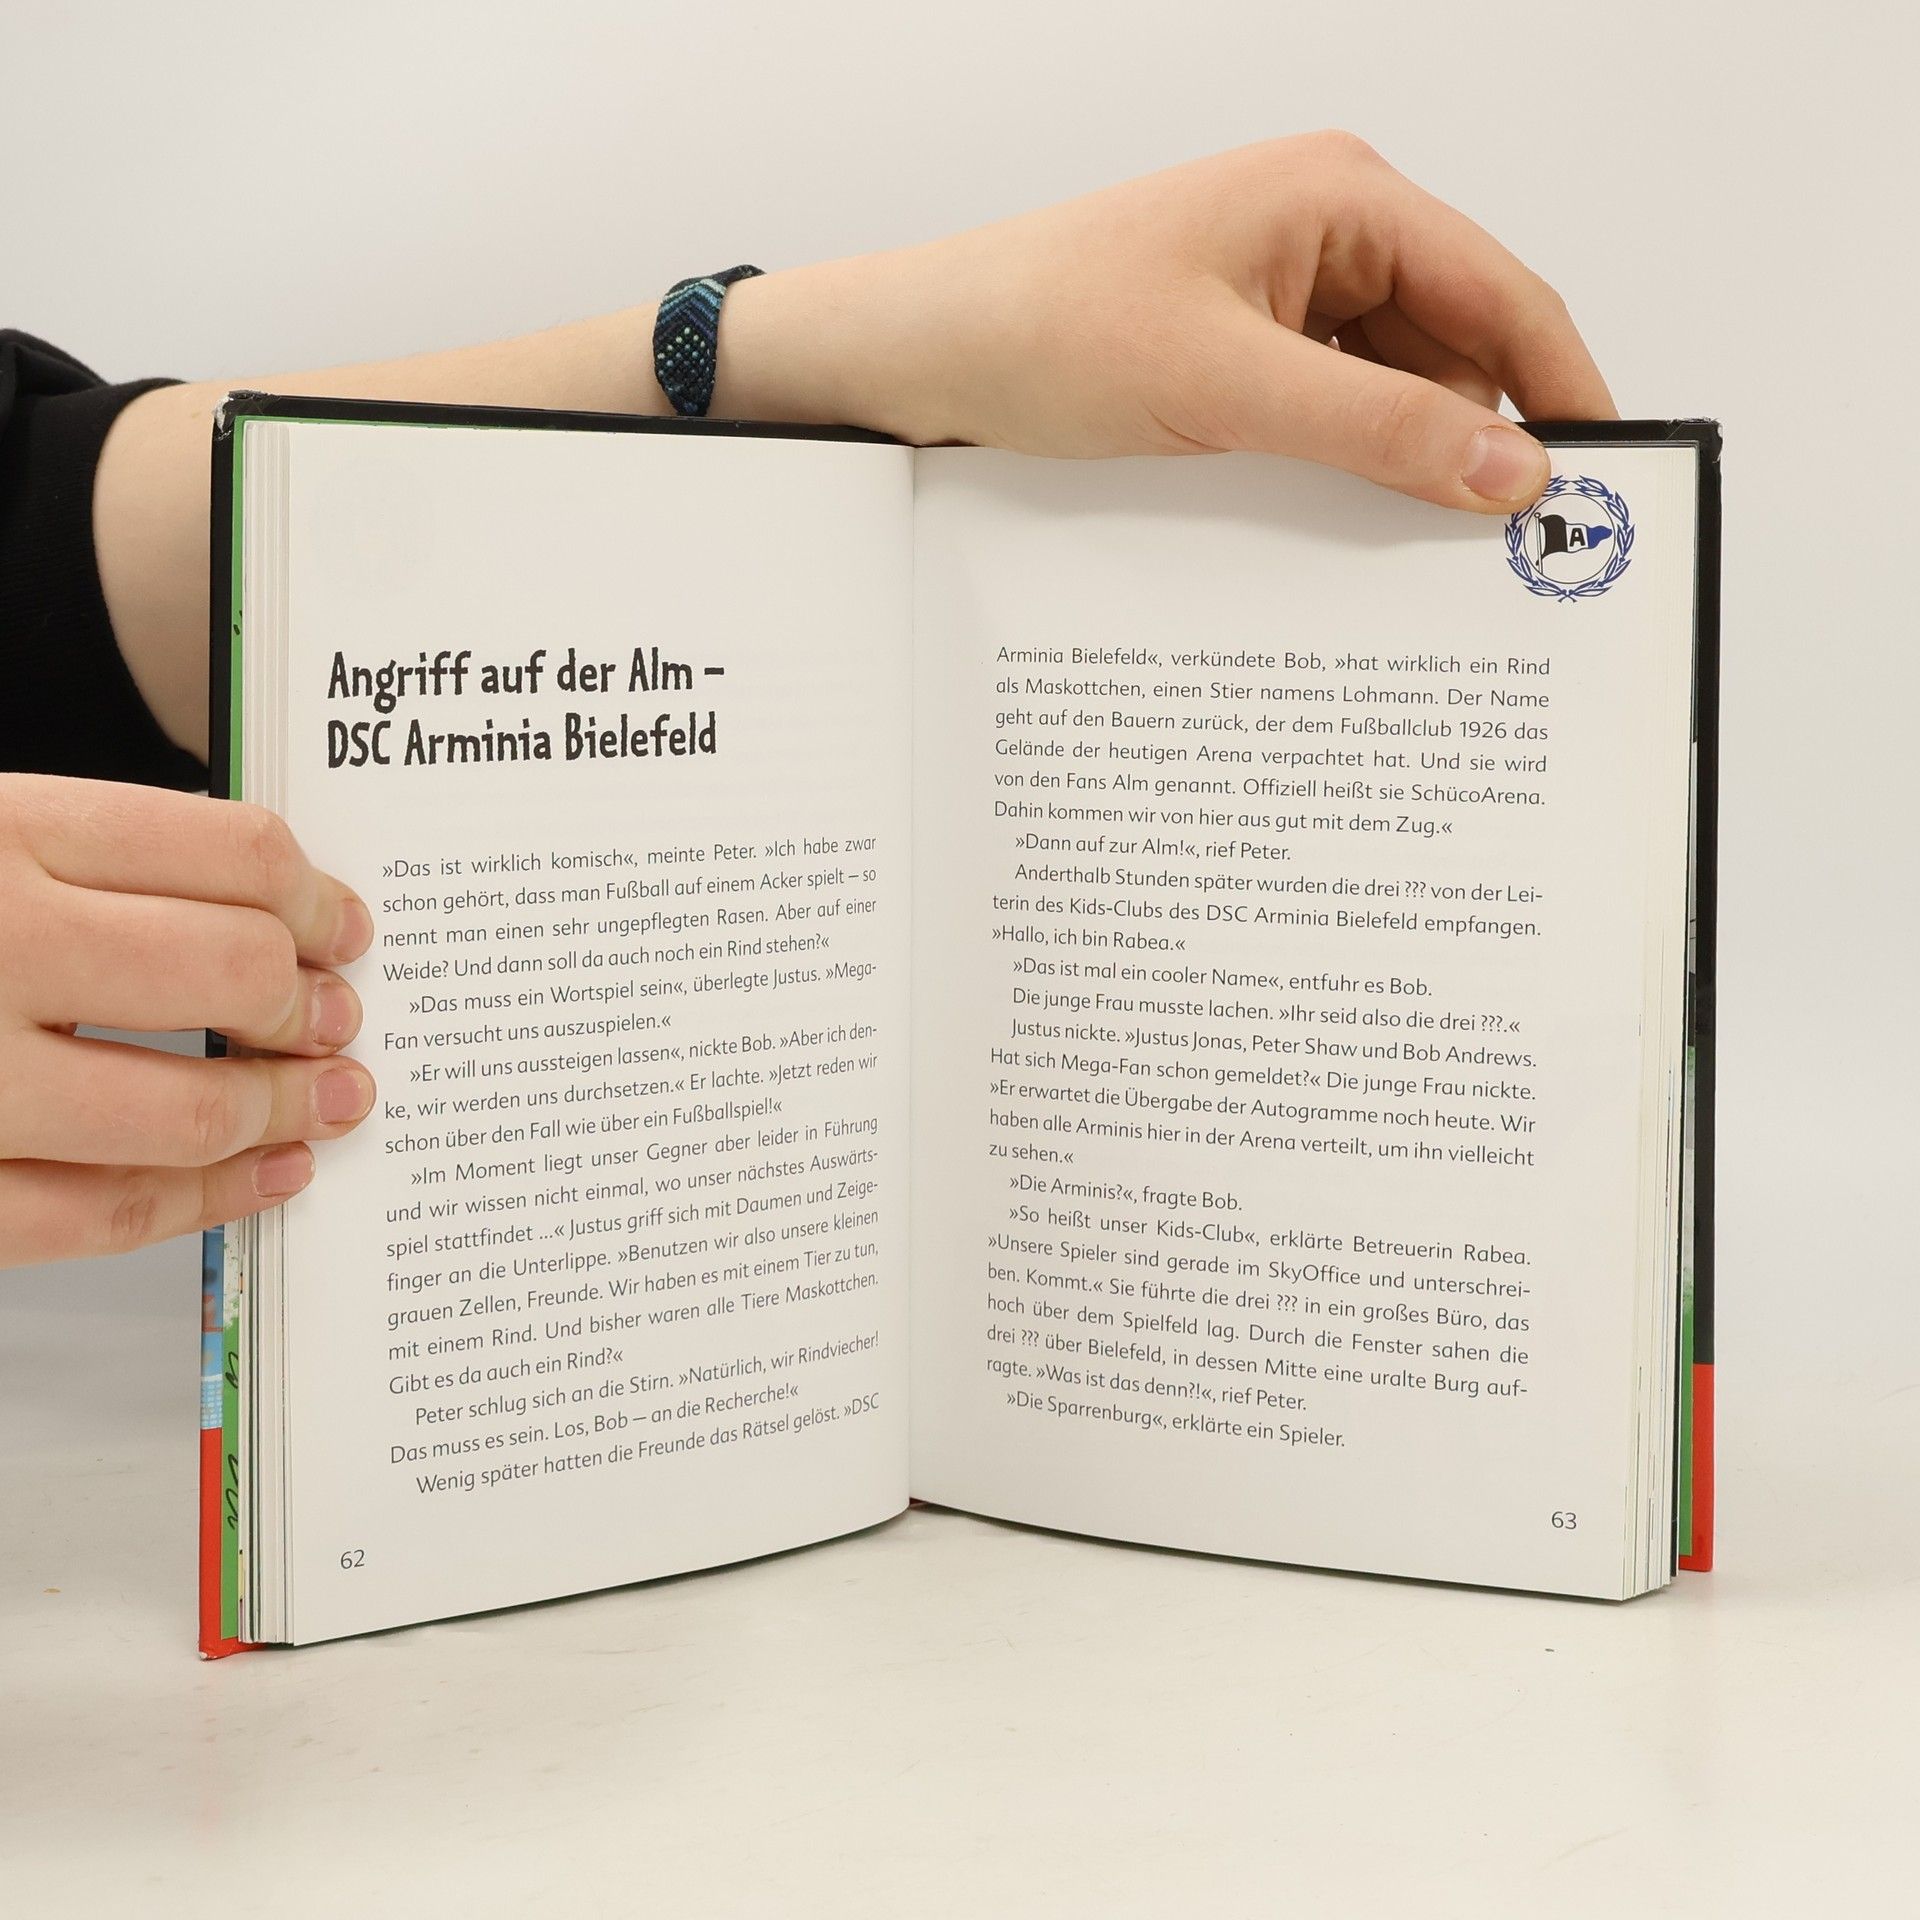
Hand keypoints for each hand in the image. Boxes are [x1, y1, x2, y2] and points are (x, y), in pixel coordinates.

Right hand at [0, 777, 375, 1265]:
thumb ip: (88, 868)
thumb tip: (266, 911)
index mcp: (2, 833)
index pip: (226, 851)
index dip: (316, 897)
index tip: (346, 927)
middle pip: (230, 970)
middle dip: (310, 1005)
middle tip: (340, 1020)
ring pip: (187, 1112)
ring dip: (284, 1112)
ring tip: (330, 1101)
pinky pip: (103, 1213)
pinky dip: (208, 1201)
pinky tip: (263, 1176)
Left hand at [721, 131, 1613, 511]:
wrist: (920, 356)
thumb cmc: (1042, 326)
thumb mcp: (1223, 386)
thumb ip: (1376, 428)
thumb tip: (1507, 468)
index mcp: (1341, 198)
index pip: (1503, 295)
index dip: (1562, 391)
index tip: (1599, 488)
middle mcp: (1326, 238)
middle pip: (1458, 351)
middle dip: (1482, 444)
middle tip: (1509, 555)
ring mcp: (1284, 301)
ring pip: (1396, 396)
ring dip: (1407, 470)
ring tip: (1419, 557)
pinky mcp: (1243, 358)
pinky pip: (1332, 420)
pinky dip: (1348, 475)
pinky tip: (1347, 533)